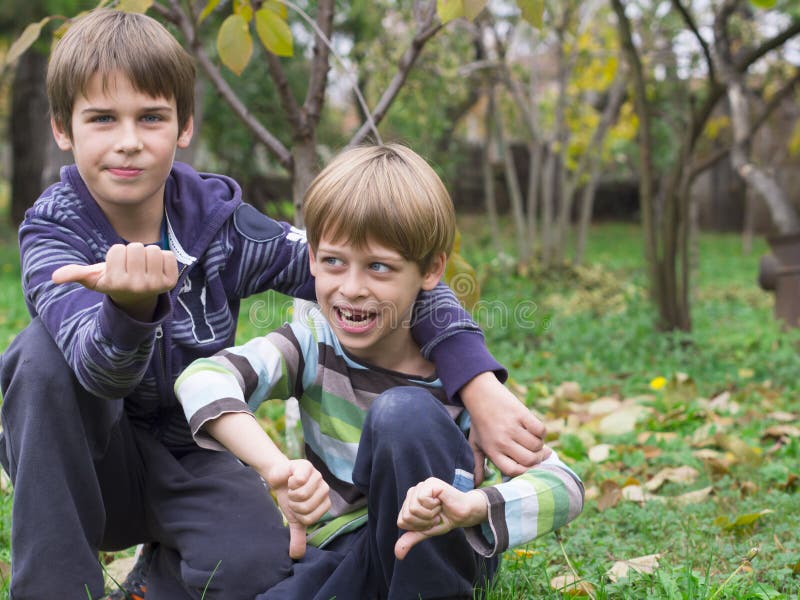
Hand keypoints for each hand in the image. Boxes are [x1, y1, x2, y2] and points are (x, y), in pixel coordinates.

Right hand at [52, 243, 178, 320]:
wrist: (136, 298)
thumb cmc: (112, 281)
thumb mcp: (93, 279)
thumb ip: (75, 274)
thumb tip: (55, 277)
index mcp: (116, 282)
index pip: (119, 249)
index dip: (117, 254)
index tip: (117, 267)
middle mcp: (136, 286)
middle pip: (137, 247)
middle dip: (133, 252)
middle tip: (131, 266)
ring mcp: (155, 285)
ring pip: (153, 249)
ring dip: (148, 254)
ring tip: (143, 267)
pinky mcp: (171, 282)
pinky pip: (169, 255)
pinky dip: (163, 258)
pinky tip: (155, 269)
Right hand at [267, 459, 330, 558]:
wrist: (279, 478)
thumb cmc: (288, 497)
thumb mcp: (293, 518)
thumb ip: (297, 535)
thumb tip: (296, 555)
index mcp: (324, 503)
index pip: (310, 519)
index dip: (298, 515)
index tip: (295, 508)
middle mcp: (324, 489)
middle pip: (306, 507)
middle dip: (293, 504)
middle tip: (292, 497)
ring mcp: (317, 477)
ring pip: (302, 494)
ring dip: (291, 493)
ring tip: (292, 488)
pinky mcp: (308, 466)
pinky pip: (299, 480)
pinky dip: (290, 482)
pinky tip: (291, 478)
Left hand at [395, 477, 486, 559]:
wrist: (463, 515)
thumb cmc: (444, 520)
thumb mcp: (425, 531)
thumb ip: (410, 539)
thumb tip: (398, 555)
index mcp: (409, 502)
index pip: (402, 521)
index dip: (418, 527)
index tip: (430, 522)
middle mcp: (413, 491)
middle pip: (406, 515)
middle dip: (423, 522)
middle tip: (435, 516)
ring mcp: (421, 486)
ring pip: (413, 508)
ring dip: (429, 515)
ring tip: (438, 510)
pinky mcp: (430, 482)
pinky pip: (422, 499)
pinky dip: (432, 507)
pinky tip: (440, 502)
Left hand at [460, 372, 550, 482]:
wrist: (480, 394)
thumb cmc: (480, 422)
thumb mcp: (475, 443)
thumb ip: (477, 465)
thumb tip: (477, 485)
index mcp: (492, 451)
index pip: (514, 471)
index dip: (526, 471)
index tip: (530, 466)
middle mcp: (502, 441)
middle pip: (529, 460)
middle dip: (537, 458)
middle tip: (539, 453)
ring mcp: (512, 427)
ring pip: (537, 445)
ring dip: (540, 445)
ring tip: (535, 440)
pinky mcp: (521, 414)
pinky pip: (540, 429)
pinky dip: (541, 432)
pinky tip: (535, 429)